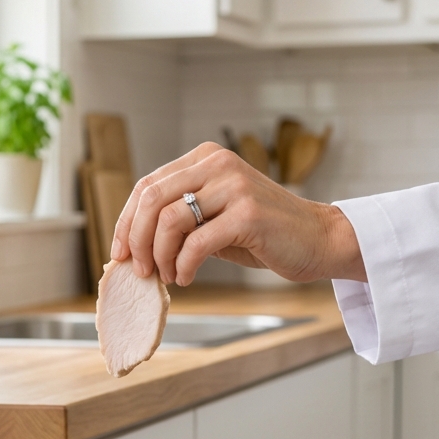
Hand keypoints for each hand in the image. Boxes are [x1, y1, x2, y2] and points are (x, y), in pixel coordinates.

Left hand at [111, 142, 366, 285]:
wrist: (318, 240)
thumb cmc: (262, 234)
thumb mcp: (214, 219)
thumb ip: (179, 220)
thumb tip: (132, 246)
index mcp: (205, 160)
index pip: (147, 186)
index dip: (125, 222)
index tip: (120, 254)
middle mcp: (218, 165)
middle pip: (151, 199)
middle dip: (136, 240)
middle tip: (139, 270)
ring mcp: (234, 186)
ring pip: (169, 220)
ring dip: (160, 256)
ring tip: (167, 276)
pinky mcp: (248, 214)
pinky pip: (197, 243)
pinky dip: (183, 266)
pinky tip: (186, 278)